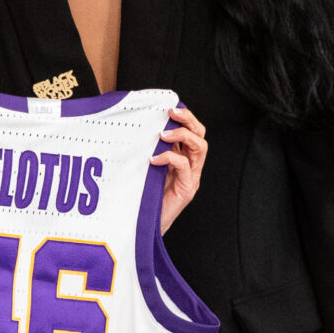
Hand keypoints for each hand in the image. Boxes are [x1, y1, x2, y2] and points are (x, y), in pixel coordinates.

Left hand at [153, 105, 207, 233]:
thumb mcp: (143, 167)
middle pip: (199, 134)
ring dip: (183, 135)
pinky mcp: (187, 189)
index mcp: (179, 156)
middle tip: (172, 112)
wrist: (143, 226)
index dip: (182, 117)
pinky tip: (154, 159)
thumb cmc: (141, 197)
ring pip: (200, 147)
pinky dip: (170, 158)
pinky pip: (184, 166)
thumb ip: (145, 150)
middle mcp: (189, 165)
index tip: (167, 106)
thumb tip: (134, 127)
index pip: (189, 130)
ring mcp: (190, 177)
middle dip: (188, 119)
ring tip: (163, 134)